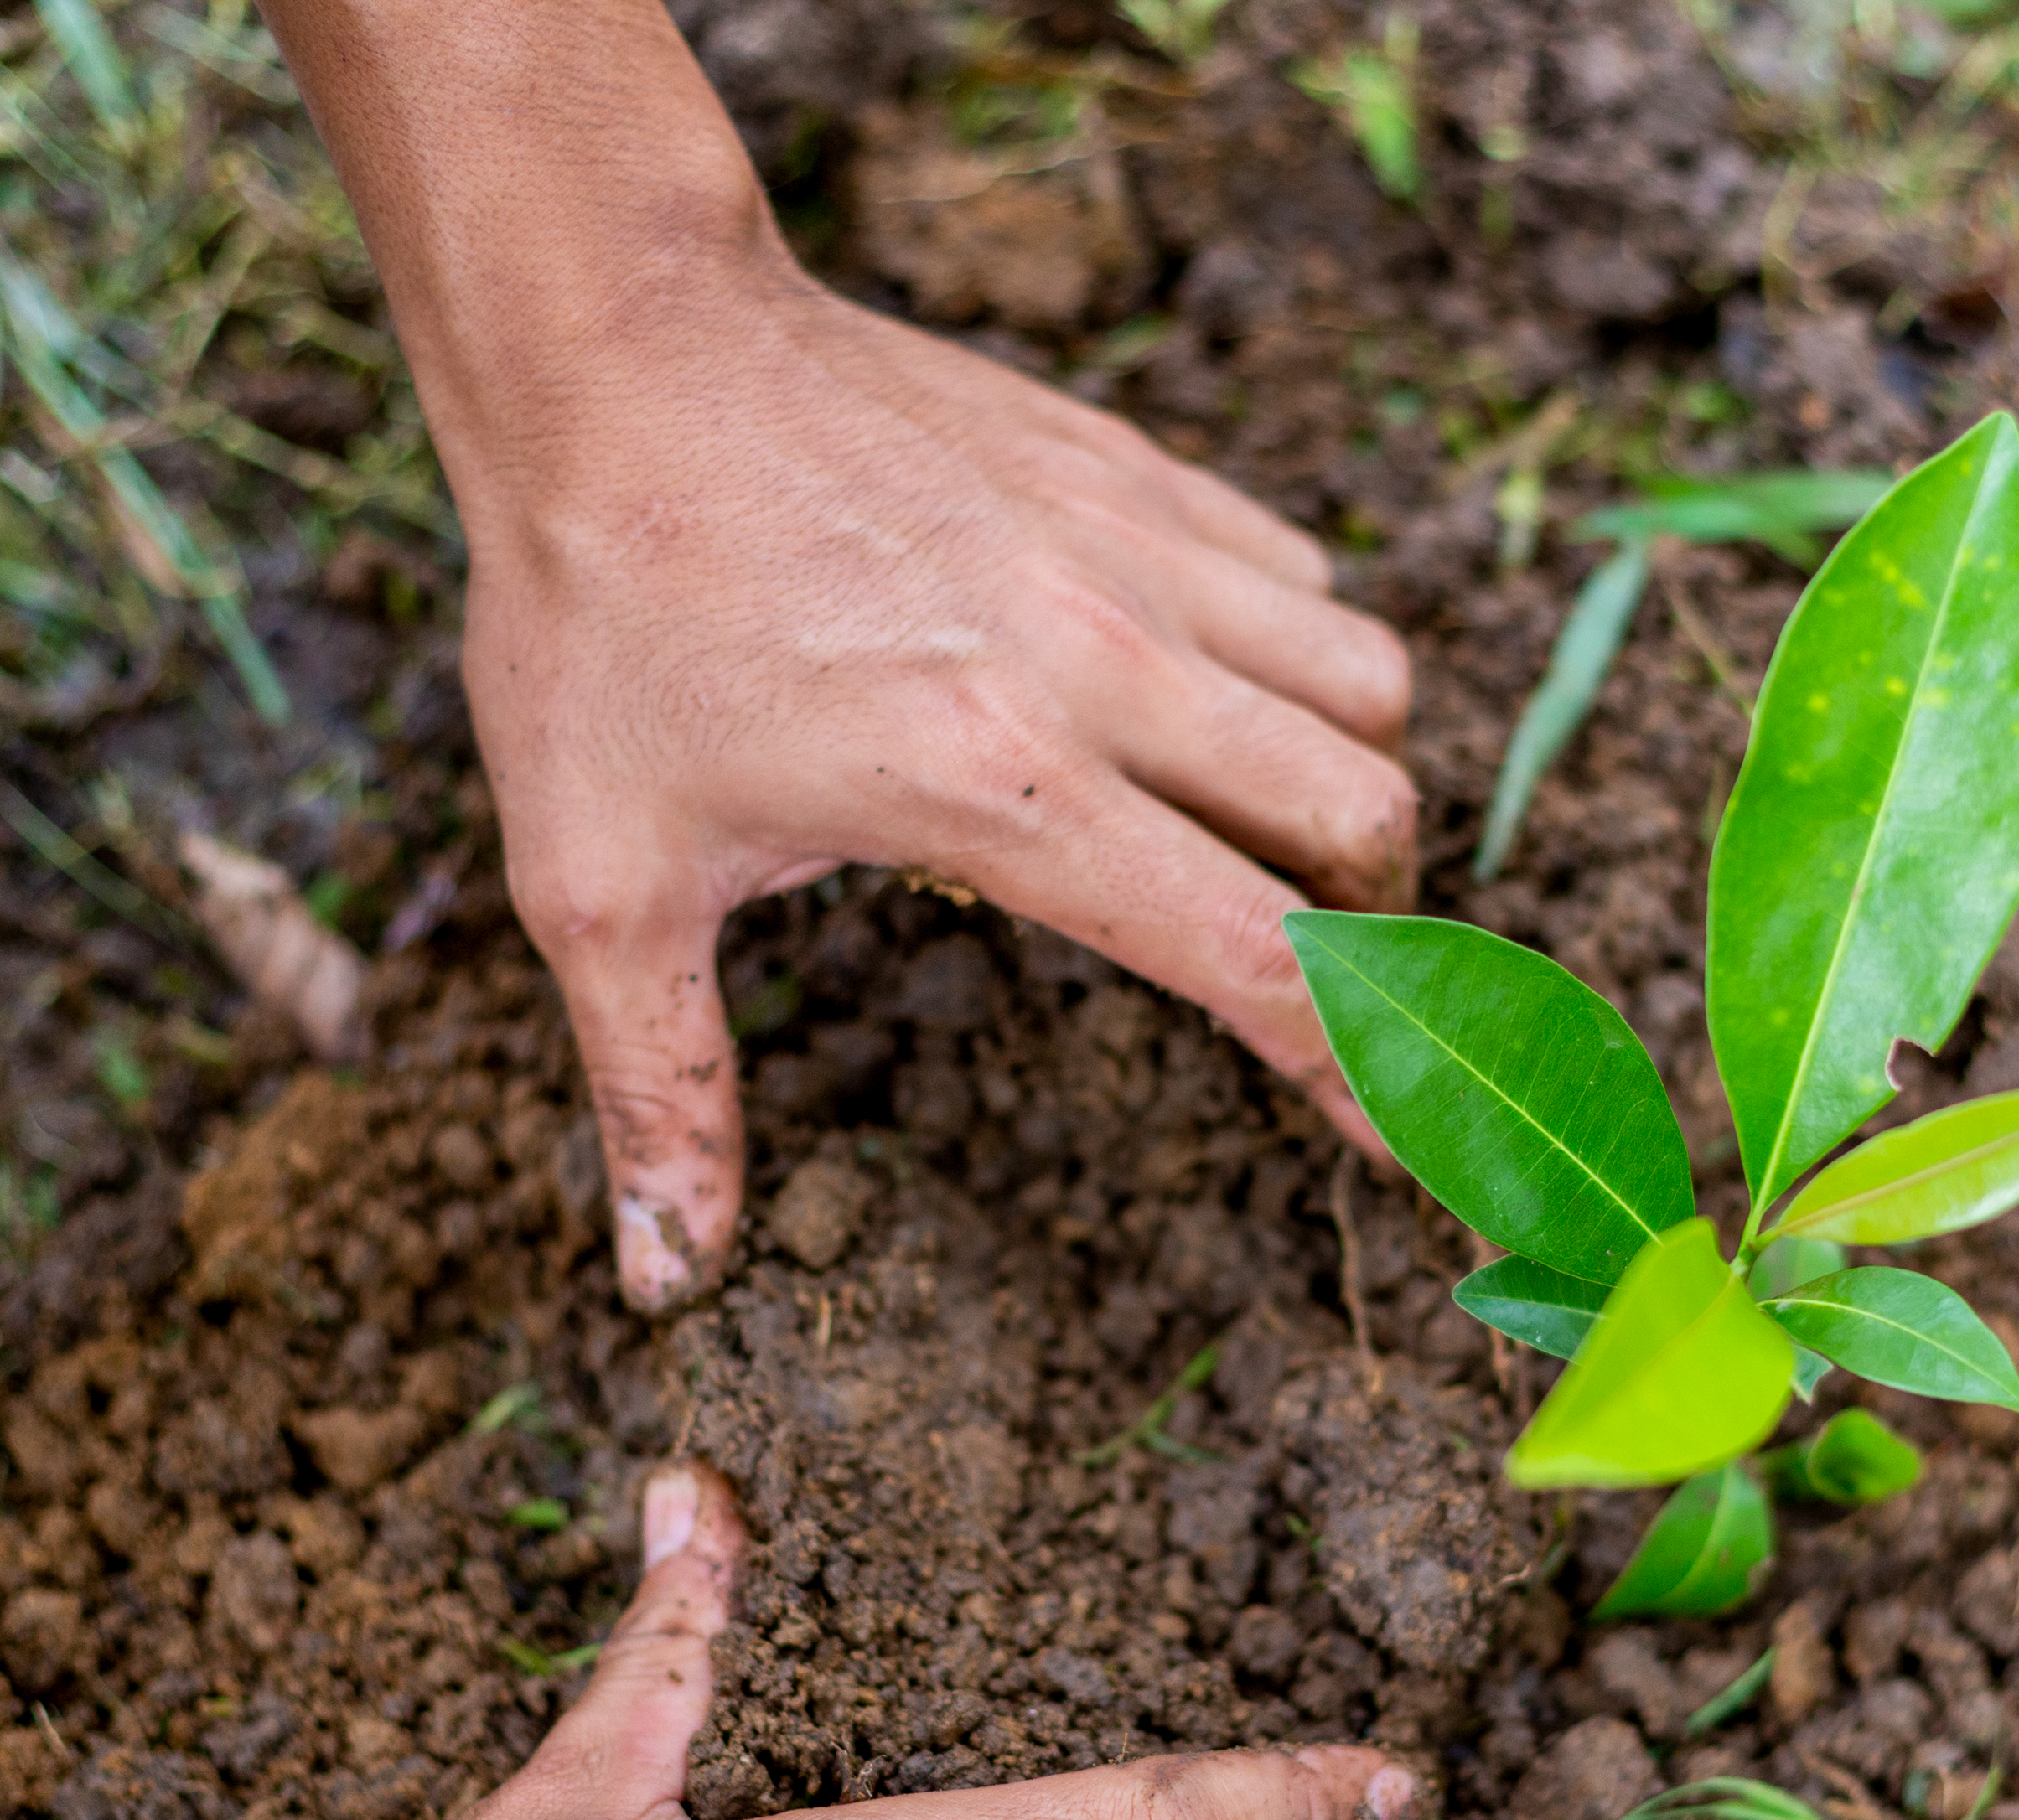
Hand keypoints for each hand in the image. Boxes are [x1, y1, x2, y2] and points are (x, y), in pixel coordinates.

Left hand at [462, 273, 1416, 1307]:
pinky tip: (1203, 690)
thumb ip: (663, 1086)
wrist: (612, 347)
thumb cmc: (601, 611)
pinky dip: (1294, 650)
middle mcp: (1108, 671)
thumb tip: (672, 1275)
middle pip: (1367, 822)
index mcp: (1005, 794)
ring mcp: (1131, 554)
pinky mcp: (1127, 469)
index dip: (1365, 1078)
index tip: (1418, 1151)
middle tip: (1302, 970)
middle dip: (1373, 924)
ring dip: (1349, 778)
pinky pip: (1298, 571)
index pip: (1262, 963)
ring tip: (1266, 833)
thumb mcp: (599, 881)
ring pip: (1366, 686)